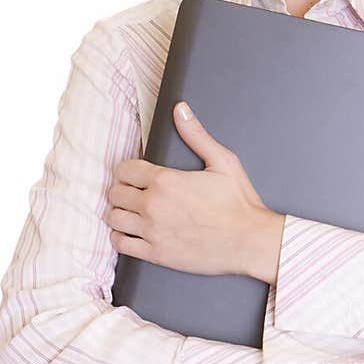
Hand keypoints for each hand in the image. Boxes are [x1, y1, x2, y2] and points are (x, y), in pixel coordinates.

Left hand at [103, 102, 267, 276]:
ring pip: (113, 218)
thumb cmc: (239, 202)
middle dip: (122, 190)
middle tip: (134, 193)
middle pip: (115, 193)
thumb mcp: (222, 162)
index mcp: (165, 180)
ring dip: (120, 213)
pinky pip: (120, 244)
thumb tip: (180, 109)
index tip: (135, 176)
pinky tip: (132, 233)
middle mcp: (153, 205)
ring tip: (132, 213)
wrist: (249, 241)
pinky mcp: (155, 254)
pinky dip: (121, 237)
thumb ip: (196, 135)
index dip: (127, 171)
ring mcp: (152, 231)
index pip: (123, 170)